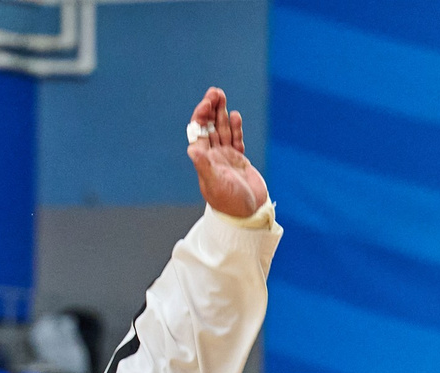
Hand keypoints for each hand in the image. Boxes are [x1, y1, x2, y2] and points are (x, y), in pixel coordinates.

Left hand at [186, 88, 267, 219]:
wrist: (247, 214)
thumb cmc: (229, 202)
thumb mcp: (215, 183)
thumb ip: (204, 165)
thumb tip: (192, 149)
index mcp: (204, 161)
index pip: (199, 134)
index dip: (201, 117)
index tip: (206, 102)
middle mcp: (213, 157)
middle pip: (210, 128)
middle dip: (211, 109)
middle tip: (215, 91)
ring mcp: (226, 158)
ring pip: (222, 131)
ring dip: (222, 114)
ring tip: (222, 96)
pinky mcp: (239, 161)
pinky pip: (236, 140)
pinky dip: (235, 128)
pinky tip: (234, 116)